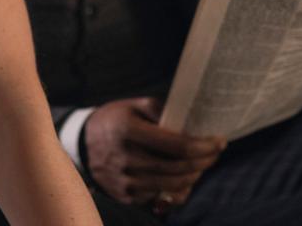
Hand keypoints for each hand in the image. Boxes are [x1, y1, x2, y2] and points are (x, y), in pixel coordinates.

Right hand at [82, 97, 225, 210]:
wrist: (82, 144)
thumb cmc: (114, 120)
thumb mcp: (133, 106)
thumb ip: (161, 110)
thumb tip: (190, 120)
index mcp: (128, 131)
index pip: (177, 145)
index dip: (203, 146)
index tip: (219, 141)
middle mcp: (126, 159)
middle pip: (179, 168)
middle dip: (205, 161)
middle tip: (216, 152)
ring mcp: (125, 181)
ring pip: (173, 185)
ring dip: (194, 176)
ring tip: (202, 164)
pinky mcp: (125, 196)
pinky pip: (160, 197)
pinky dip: (177, 188)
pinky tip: (183, 176)